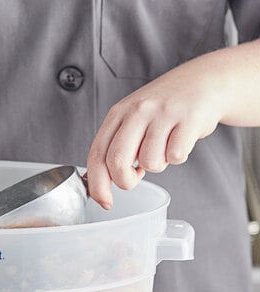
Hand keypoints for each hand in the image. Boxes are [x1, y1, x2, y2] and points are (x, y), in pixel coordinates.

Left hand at [86, 60, 222, 207]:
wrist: (205, 80)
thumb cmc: (164, 107)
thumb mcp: (132, 119)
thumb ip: (115, 146)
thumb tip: (97, 183)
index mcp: (118, 113)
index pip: (97, 155)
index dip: (97, 184)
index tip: (105, 201)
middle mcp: (138, 111)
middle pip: (117, 162)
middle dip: (125, 181)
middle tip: (136, 177)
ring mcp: (163, 113)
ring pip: (150, 163)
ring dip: (158, 165)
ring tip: (164, 147)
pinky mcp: (189, 118)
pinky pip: (176, 156)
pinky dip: (178, 157)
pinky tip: (180, 140)